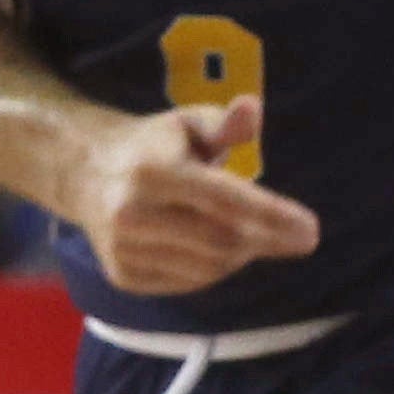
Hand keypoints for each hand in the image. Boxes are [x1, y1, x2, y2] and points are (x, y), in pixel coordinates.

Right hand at [65, 99, 320, 298]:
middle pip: (221, 243)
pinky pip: (187, 283)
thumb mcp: (185, 123)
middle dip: (267, 242)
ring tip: (244, 233)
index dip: (271, 216)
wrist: (83, 174)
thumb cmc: (151, 146)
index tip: (310, 231)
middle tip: (297, 238)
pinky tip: (208, 247)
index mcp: (152, 170)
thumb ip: (223, 123)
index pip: (223, 200)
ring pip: (208, 269)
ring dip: (239, 255)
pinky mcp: (122, 275)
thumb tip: (252, 109)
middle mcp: (132, 212)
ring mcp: (123, 249)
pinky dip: (211, 270)